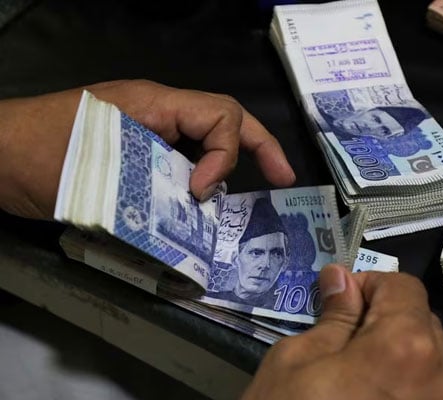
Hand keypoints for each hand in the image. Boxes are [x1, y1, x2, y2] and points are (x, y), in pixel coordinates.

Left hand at [0, 79, 295, 219]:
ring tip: (232, 209)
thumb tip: (201, 204)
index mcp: (154, 104)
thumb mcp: (102, 166)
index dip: (226, 154)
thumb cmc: (36, 156)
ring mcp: (144, 132)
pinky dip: (194, 183)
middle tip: (283, 178)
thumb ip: (158, 181)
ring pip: (203, 142)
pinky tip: (195, 212)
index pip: (220, 115)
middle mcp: (156, 113)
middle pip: (223, 119)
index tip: (204, 192)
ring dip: (224, 169)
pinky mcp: (132, 155)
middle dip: (259, 146)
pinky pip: (178, 162)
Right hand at [242, 265, 442, 399]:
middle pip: (422, 324)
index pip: (404, 287)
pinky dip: (406, 388)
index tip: (340, 303)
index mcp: (407, 345)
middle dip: (386, 321)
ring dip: (398, 357)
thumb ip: (333, 316)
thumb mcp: (297, 362)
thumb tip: (342, 277)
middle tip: (343, 342)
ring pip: (430, 362)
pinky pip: (430, 395)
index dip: (370, 285)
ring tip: (356, 381)